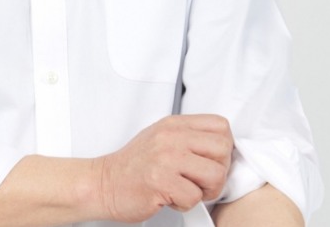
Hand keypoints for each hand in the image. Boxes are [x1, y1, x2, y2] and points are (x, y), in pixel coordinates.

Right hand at [97, 114, 232, 222]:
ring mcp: (165, 157)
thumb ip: (188, 137)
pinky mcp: (160, 181)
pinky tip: (172, 198)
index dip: (224, 147)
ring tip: (188, 190)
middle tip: (202, 181)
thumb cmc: (134, 165)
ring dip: (206, 191)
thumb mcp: (161, 138)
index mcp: (174, 124)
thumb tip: (221, 147)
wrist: (104, 183)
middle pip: (223, 149)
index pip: (220, 125)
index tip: (212, 160)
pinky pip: (194, 197)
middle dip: (220, 171)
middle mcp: (171, 136)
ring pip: (215, 175)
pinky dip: (186, 204)